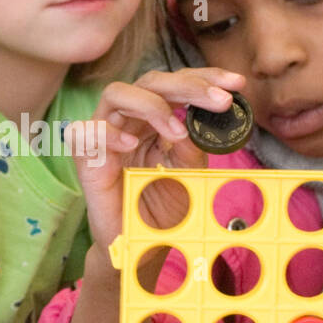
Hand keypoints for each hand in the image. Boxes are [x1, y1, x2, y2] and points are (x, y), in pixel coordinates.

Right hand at [64, 67, 246, 251]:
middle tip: (219, 100)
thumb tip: (199, 121)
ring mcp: (106, 136)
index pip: (176, 84)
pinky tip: (132, 144)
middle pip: (150, 81)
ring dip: (152, 105)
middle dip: (188, 85)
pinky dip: (111, 133)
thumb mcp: (189, 173)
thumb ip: (193, 145)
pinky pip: (88, 131)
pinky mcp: (86, 159)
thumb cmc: (162, 207)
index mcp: (154, 117)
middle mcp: (129, 119)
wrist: (139, 245)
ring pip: (117, 93)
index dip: (205, 77)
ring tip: (177, 131)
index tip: (236, 83)